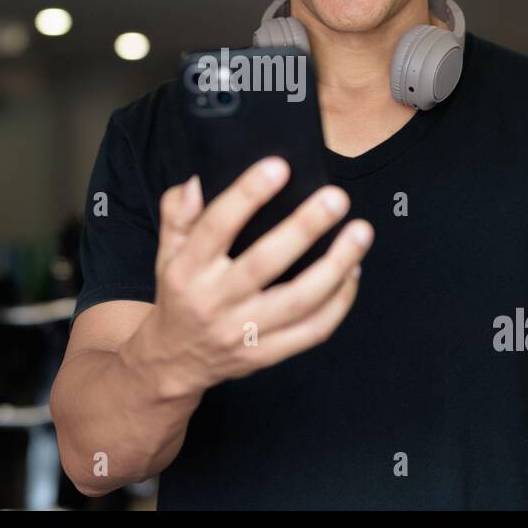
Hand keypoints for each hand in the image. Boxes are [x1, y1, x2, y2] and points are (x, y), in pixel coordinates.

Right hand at [140, 156, 371, 397]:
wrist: (175, 360)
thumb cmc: (180, 293)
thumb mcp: (166, 250)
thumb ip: (177, 212)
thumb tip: (197, 182)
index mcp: (188, 269)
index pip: (216, 227)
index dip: (247, 195)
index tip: (279, 166)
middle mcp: (214, 301)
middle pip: (264, 263)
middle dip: (305, 228)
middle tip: (336, 198)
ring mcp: (242, 332)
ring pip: (298, 300)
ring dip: (336, 266)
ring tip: (360, 233)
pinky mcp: (265, 354)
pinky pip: (312, 331)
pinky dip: (339, 302)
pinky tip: (353, 272)